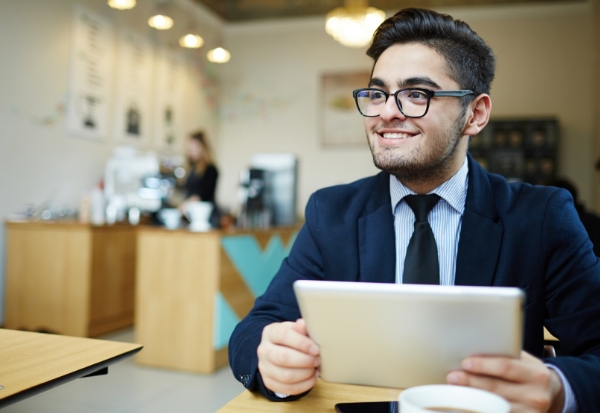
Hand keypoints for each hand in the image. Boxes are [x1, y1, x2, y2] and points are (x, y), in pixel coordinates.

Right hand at [257, 319, 319, 395]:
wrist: (276, 349)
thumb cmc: (290, 338)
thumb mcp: (294, 329)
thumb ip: (301, 328)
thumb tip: (303, 324)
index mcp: (270, 332)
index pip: (283, 335)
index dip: (301, 343)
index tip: (316, 348)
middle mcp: (264, 350)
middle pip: (283, 358)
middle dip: (305, 360)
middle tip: (318, 360)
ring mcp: (264, 367)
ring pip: (285, 376)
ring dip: (305, 374)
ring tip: (315, 369)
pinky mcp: (268, 381)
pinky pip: (286, 389)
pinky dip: (302, 386)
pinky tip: (311, 379)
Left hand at [446, 351, 564, 412]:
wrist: (552, 395)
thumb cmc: (530, 373)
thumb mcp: (526, 361)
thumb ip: (507, 356)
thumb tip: (475, 348)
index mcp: (537, 375)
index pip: (506, 367)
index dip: (483, 365)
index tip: (465, 363)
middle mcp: (536, 396)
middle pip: (496, 388)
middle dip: (471, 382)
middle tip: (452, 376)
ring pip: (495, 406)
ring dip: (472, 398)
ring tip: (455, 390)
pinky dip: (481, 410)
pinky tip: (468, 406)